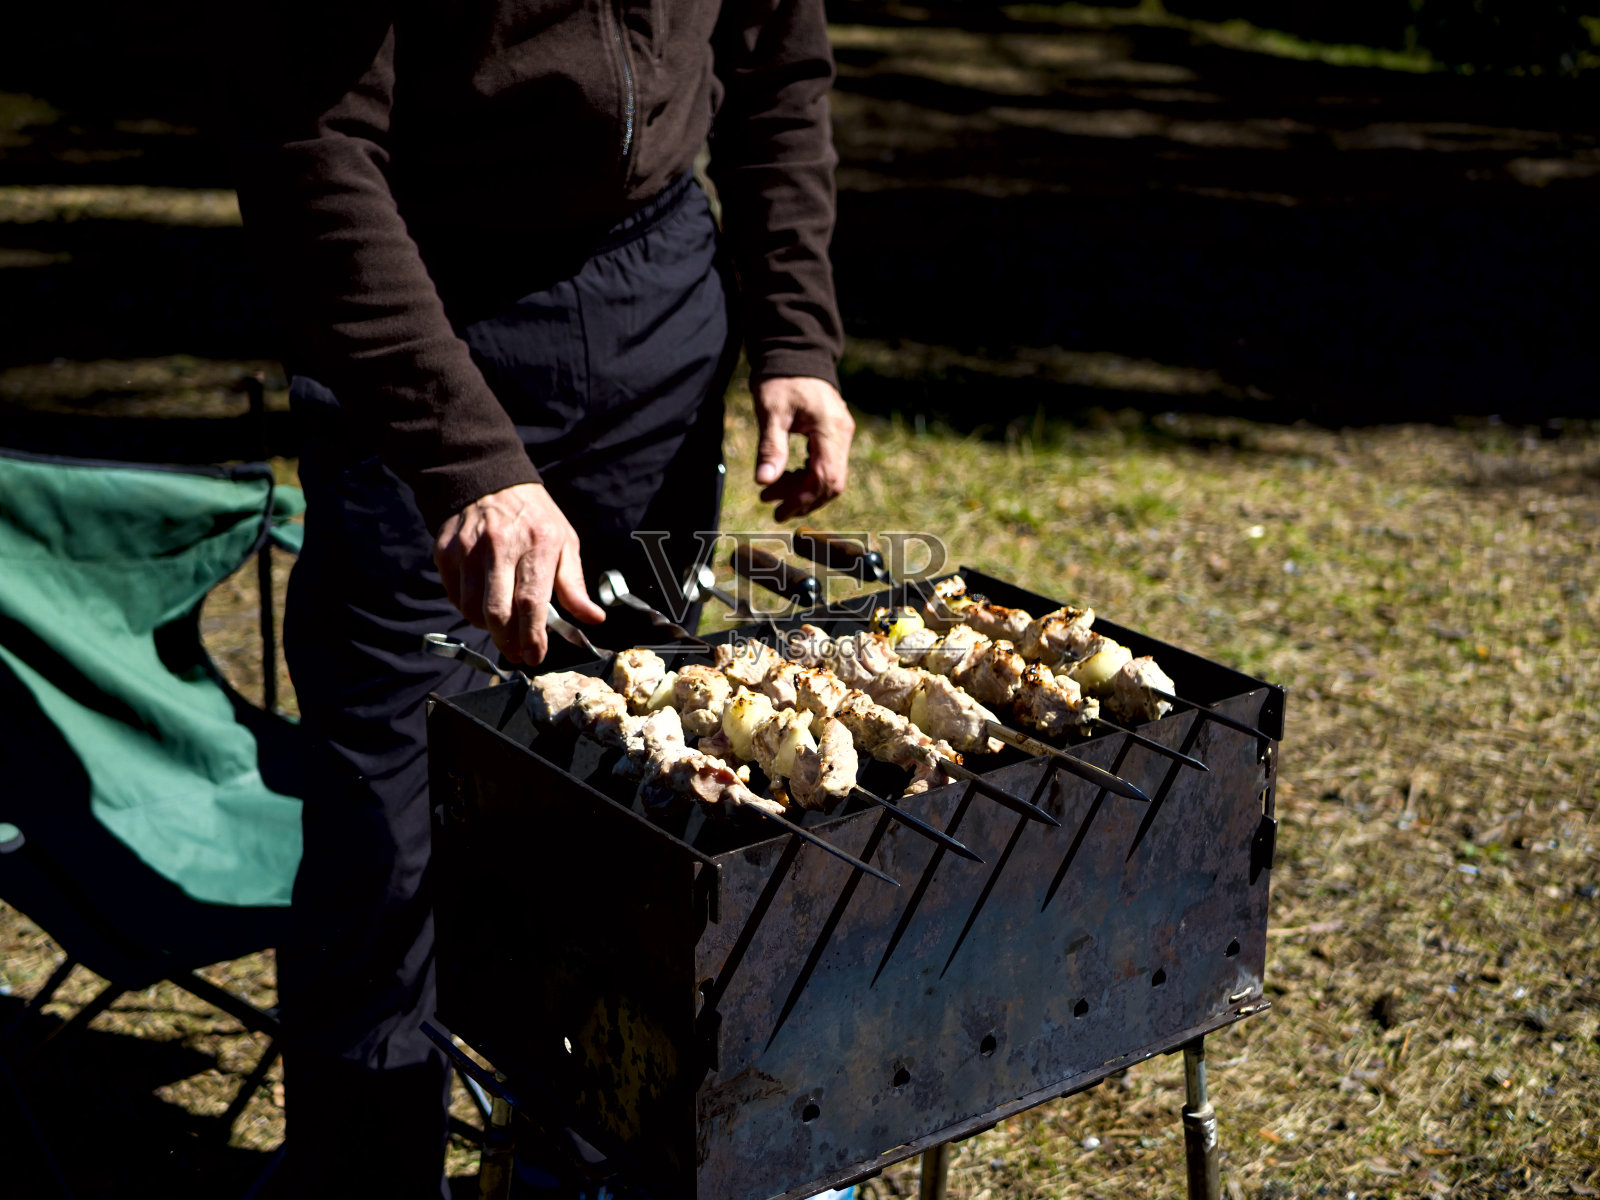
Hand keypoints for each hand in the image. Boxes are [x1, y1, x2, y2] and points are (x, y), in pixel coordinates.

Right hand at [432, 482, 605, 665]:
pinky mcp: (446, 551)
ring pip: (472, 609)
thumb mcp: (565, 542)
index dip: (532, 636)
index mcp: (538, 544)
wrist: (489, 480)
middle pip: (497, 612)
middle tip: (516, 652)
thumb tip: (593, 618)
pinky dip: (469, 609)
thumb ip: (574, 585)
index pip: (532, 602)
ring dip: (487, 628)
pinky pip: (454, 596)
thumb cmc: (534, 517)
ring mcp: (469, 549)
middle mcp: (501, 547)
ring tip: (501, 627)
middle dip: (507, 641)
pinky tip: (483, 603)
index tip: (535, 656)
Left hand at [753, 376, 853, 521]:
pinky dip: (806, 476)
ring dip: (802, 490)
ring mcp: (841, 434)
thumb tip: (764, 482)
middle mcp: (842, 435)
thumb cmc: (781, 379)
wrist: (794, 353)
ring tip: (772, 491)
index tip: (778, 511)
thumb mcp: (771, 412)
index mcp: (830, 430)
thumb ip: (771, 447)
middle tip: (772, 506)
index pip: (825, 478)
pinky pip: (826, 464)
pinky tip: (786, 475)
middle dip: (802, 500)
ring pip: (829, 476)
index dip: (803, 500)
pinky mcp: (834, 434)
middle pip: (831, 483)